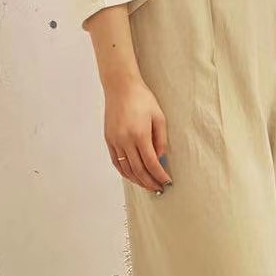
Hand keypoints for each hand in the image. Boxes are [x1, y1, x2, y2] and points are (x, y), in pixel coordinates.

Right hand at [103, 75, 172, 193]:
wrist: (120, 87)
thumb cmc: (142, 99)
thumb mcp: (159, 117)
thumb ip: (161, 140)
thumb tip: (161, 159)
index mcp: (140, 135)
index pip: (151, 163)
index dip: (160, 176)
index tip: (167, 182)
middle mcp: (125, 140)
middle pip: (138, 170)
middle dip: (150, 182)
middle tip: (159, 188)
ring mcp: (115, 141)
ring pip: (126, 169)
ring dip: (137, 180)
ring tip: (147, 185)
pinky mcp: (109, 139)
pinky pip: (116, 162)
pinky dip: (125, 172)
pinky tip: (133, 176)